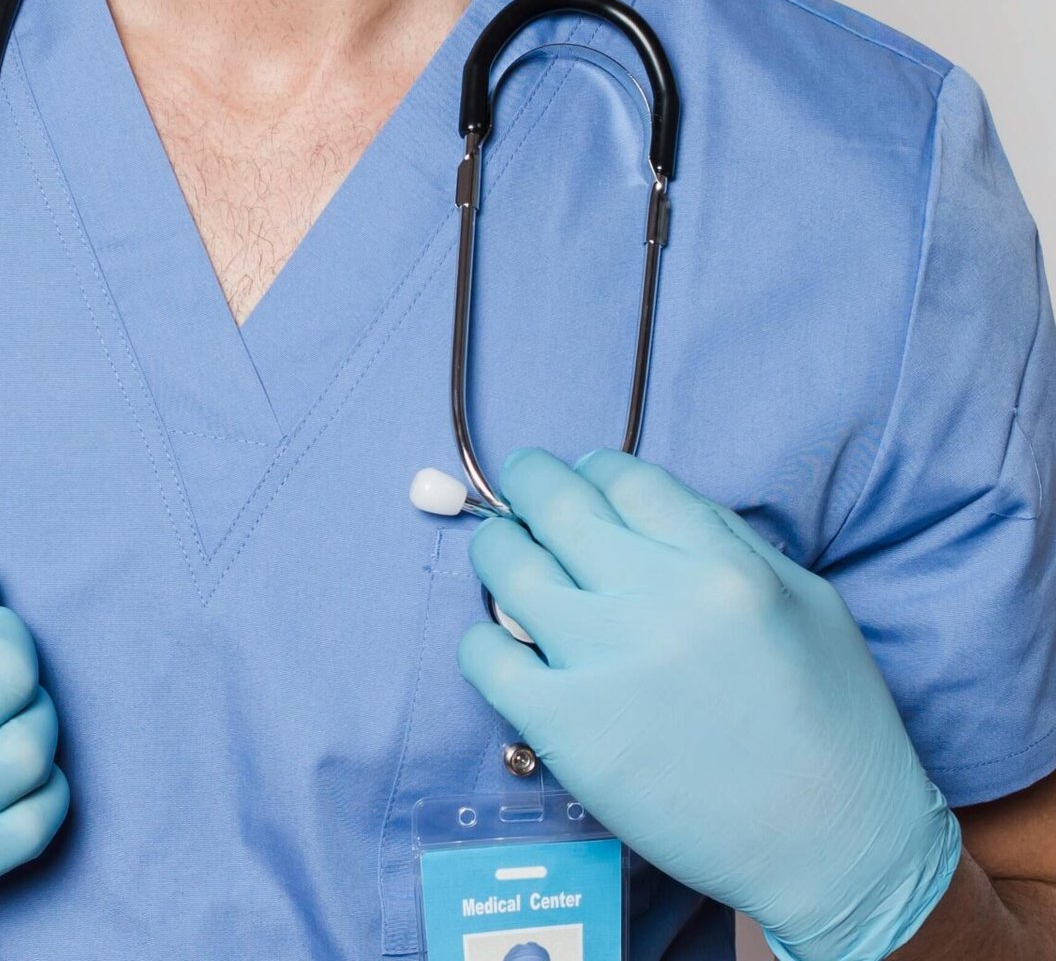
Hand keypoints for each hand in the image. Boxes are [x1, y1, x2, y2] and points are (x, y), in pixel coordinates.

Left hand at [458, 449, 960, 960]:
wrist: (838, 850)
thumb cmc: (836, 722)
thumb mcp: (808, 599)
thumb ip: (729, 539)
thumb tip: (646, 504)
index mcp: (722, 565)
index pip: (625, 477)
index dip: (597, 471)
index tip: (587, 483)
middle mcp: (657, 602)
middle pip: (556, 503)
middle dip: (531, 482)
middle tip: (525, 488)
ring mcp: (604, 664)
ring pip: (507, 565)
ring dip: (498, 549)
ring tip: (507, 557)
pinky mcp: (567, 731)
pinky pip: (485, 656)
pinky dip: (484, 640)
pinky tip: (504, 645)